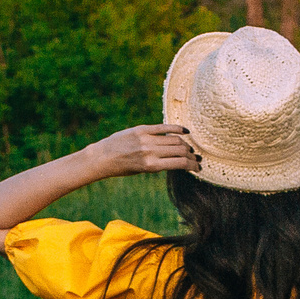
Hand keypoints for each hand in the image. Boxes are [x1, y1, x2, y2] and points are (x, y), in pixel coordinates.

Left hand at [85, 124, 202, 177]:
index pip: (180, 164)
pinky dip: (177, 128)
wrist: (102, 157)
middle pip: (180, 150)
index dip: (192, 166)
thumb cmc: (122, 167)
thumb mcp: (141, 170)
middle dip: (191, 155)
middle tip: (196, 158)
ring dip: (185, 144)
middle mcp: (150, 152)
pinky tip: (186, 132)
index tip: (198, 167)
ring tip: (190, 149)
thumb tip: (178, 158)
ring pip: (174, 139)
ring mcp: (146, 139)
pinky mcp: (142, 129)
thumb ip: (158, 164)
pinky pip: (163, 127)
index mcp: (151, 166)